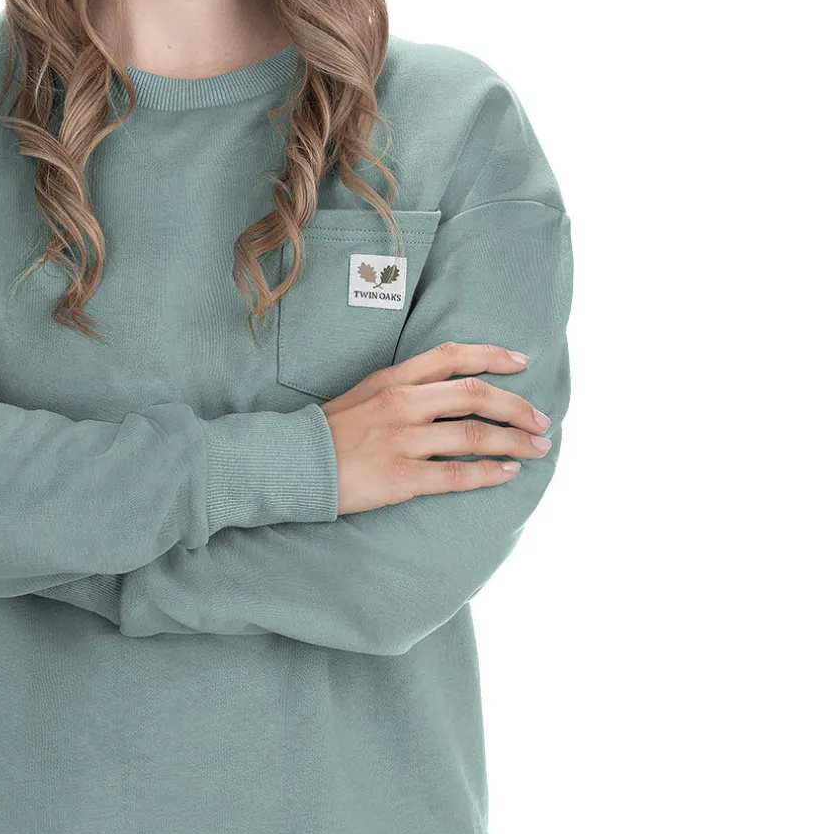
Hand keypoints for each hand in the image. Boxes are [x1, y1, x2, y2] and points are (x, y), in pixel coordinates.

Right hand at [322, 343, 553, 516]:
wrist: (292, 463)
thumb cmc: (327, 432)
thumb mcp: (364, 393)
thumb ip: (403, 388)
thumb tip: (446, 391)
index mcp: (394, 379)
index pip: (453, 356)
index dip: (493, 356)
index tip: (523, 362)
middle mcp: (403, 404)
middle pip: (476, 395)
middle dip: (517, 407)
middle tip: (542, 420)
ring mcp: (404, 440)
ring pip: (474, 435)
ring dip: (514, 441)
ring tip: (537, 448)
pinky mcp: (402, 477)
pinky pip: (457, 474)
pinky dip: (489, 473)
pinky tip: (508, 473)